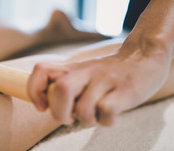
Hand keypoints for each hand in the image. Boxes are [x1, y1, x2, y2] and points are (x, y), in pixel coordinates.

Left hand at [27, 44, 170, 126]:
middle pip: (61, 90)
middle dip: (59, 112)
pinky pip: (106, 111)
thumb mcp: (82, 72)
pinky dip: (105, 120)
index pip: (41, 70)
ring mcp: (105, 80)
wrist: (144, 57)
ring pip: (83, 107)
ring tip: (94, 116)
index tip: (41, 106)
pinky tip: (110, 116)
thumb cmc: (108, 73)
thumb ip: (64, 84)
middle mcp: (86, 71)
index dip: (35, 90)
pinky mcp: (124, 91)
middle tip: (68, 119)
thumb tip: (46, 105)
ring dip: (86, 120)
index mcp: (73, 68)